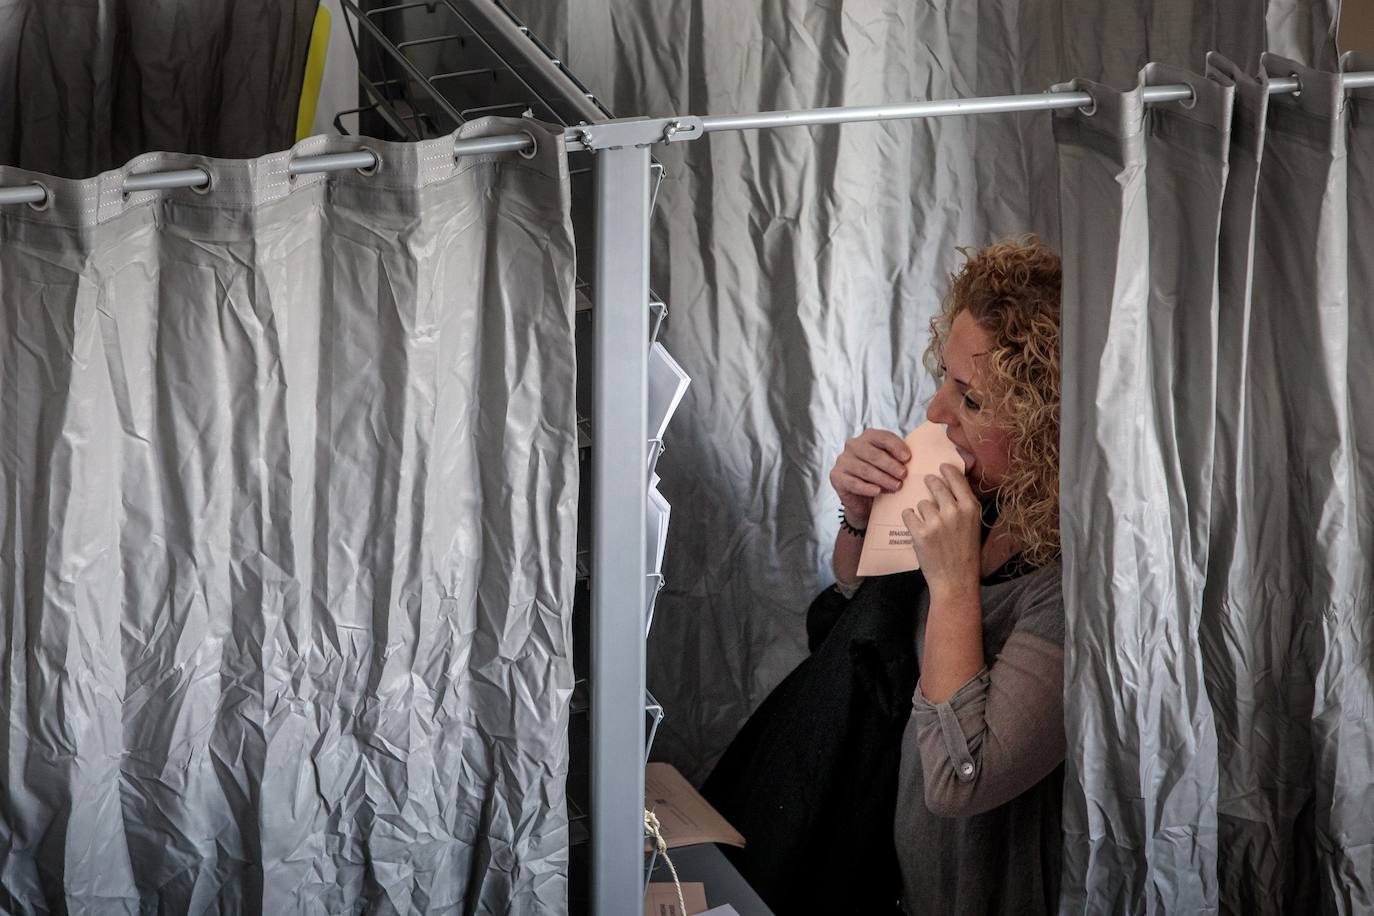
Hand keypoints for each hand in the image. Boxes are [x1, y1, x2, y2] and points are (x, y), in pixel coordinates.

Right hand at [829, 428, 910, 526]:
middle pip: (873, 454)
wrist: (863, 500)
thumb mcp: (891, 464)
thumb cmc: (880, 478)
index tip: (908, 458)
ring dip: (882, 478)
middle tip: (904, 475)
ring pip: (864, 469)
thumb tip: (913, 459)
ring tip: (896, 486)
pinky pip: (853, 482)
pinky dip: (867, 488)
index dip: (896, 446)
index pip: (882, 437)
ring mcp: (842, 460)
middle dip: (890, 465)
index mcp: (868, 437)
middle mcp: (852, 445)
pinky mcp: (836, 476)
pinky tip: (878, 491)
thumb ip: (899, 458)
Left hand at [901, 463, 980, 598]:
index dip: (947, 470)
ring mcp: (936, 522)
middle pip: (935, 484)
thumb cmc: (965, 554)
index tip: (941, 467)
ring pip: (921, 502)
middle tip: (928, 483)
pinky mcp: (920, 533)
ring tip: (930, 526)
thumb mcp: (973, 526)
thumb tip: (949, 483)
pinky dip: (910, 519)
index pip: (956, 478)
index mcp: (971, 508)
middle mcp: (954, 511)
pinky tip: (916, 528)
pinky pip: (908, 514)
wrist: (956, 581)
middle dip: (930, 483)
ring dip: (922, 511)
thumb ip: (963, 505)